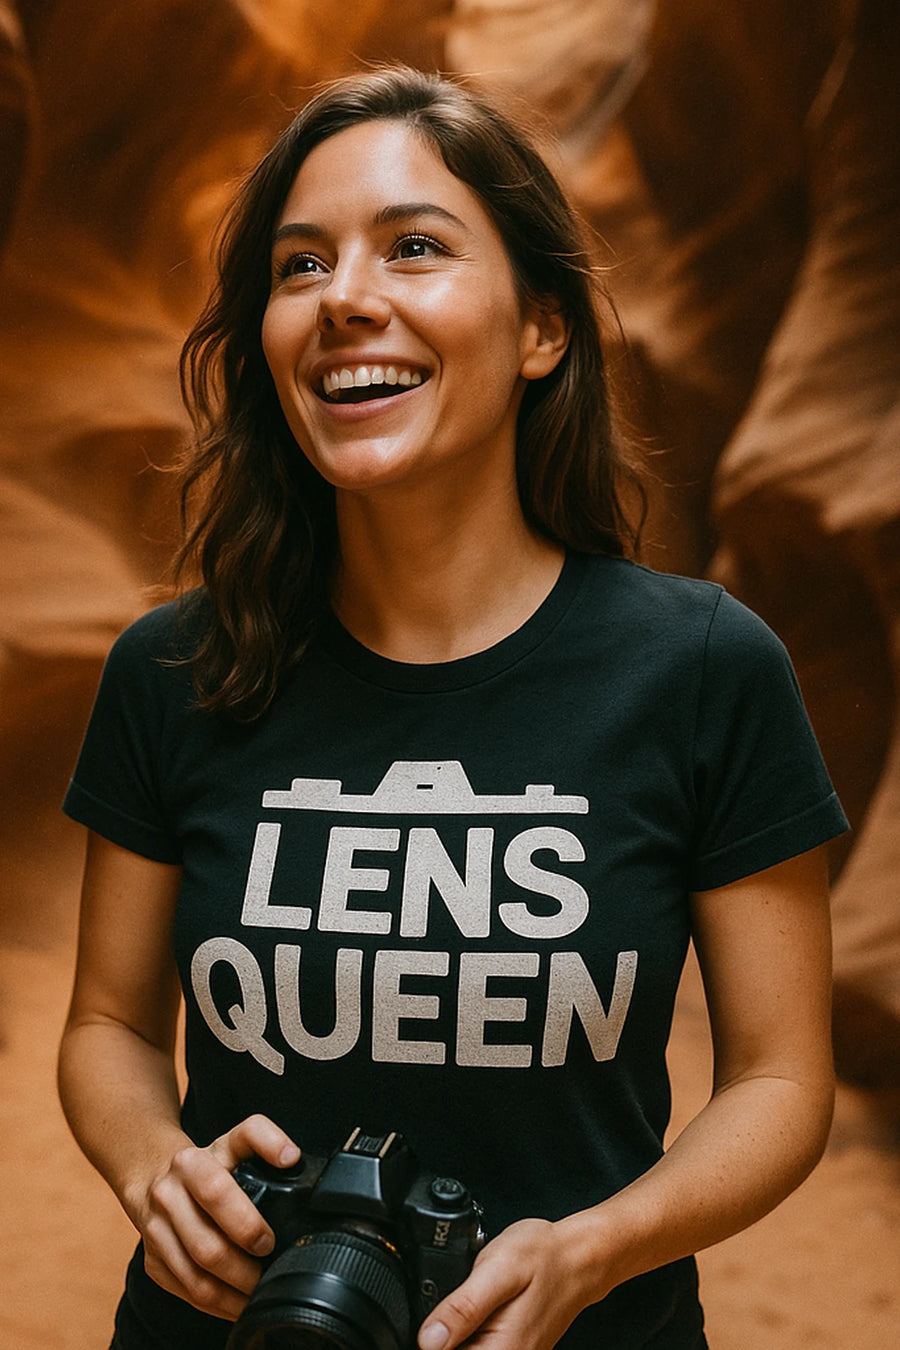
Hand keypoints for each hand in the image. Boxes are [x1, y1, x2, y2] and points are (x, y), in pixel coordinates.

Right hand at [136, 1114, 299, 1321]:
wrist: (154, 1178)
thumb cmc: (206, 1164)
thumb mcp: (233, 1141)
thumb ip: (263, 1139)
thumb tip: (291, 1157)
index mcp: (191, 1165)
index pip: (215, 1192)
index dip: (246, 1222)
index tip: (269, 1238)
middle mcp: (168, 1199)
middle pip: (208, 1247)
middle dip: (245, 1268)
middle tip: (269, 1266)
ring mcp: (156, 1234)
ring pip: (197, 1278)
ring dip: (234, 1293)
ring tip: (259, 1290)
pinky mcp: (153, 1263)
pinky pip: (188, 1294)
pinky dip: (219, 1305)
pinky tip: (239, 1301)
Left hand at [418, 1218, 588, 1349]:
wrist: (578, 1257)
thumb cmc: (544, 1257)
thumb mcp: (498, 1270)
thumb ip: (463, 1308)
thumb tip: (429, 1341)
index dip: (432, 1340)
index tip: (442, 1317)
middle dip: (448, 1331)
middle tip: (465, 1299)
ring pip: (467, 1347)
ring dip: (461, 1329)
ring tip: (476, 1301)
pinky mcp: (514, 1348)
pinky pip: (480, 1343)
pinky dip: (473, 1327)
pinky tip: (483, 1306)